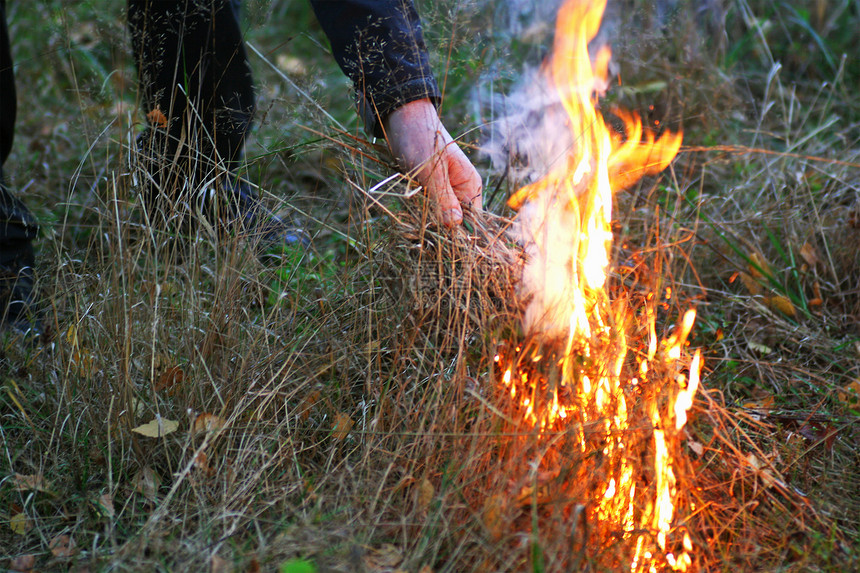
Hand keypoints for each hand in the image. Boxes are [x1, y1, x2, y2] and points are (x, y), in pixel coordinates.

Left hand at [383, 99, 482, 226]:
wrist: (401, 116)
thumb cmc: (420, 138)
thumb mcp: (432, 172)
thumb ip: (444, 200)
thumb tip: (456, 226)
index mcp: (470, 184)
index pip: (473, 220)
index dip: (461, 233)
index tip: (443, 241)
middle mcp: (460, 189)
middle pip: (455, 221)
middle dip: (440, 226)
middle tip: (422, 229)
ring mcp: (444, 189)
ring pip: (439, 215)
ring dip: (426, 217)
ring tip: (413, 213)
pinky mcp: (428, 187)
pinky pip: (426, 207)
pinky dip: (418, 209)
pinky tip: (409, 205)